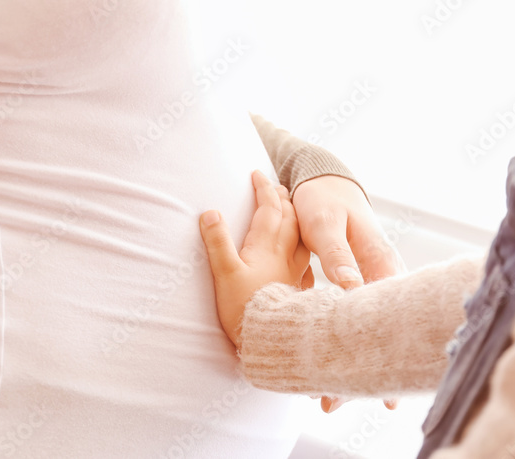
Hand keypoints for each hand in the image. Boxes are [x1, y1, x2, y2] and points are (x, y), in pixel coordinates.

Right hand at [199, 170, 311, 350]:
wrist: (269, 340)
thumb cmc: (243, 307)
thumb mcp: (224, 272)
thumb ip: (217, 242)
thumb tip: (210, 213)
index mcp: (266, 247)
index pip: (269, 209)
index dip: (264, 189)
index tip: (257, 174)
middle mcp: (284, 255)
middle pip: (289, 218)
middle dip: (282, 198)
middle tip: (275, 186)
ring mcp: (294, 272)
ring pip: (300, 237)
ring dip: (296, 219)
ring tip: (291, 212)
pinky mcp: (297, 289)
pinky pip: (304, 262)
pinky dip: (302, 250)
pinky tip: (301, 256)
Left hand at [291, 174, 405, 412]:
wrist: (324, 182)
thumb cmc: (323, 200)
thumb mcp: (323, 222)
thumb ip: (335, 253)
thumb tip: (350, 287)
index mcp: (378, 260)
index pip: (387, 310)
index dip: (385, 346)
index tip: (381, 381)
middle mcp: (381, 274)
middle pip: (383, 328)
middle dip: (374, 367)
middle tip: (367, 405)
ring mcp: (371, 280)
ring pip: (371, 328)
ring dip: (359, 359)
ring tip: (338, 397)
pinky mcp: (357, 283)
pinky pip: (357, 318)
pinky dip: (348, 341)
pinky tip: (336, 365)